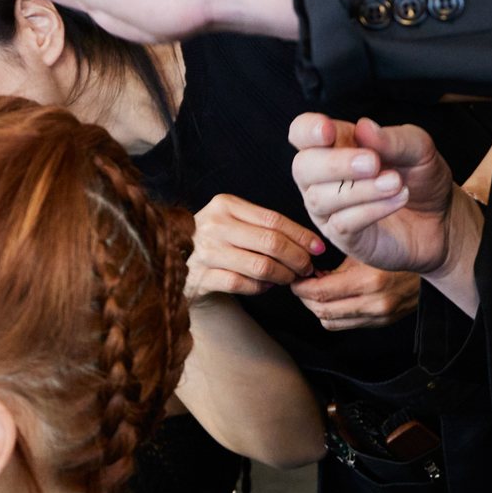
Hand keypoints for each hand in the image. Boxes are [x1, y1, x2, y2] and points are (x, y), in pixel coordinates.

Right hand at [188, 193, 323, 299]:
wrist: (172, 259)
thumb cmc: (215, 239)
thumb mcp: (233, 220)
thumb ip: (263, 226)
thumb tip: (309, 245)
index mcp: (225, 205)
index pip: (274, 220)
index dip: (301, 235)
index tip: (319, 248)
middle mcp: (214, 225)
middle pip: (271, 242)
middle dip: (297, 258)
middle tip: (307, 268)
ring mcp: (205, 252)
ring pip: (261, 266)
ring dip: (283, 275)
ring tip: (291, 278)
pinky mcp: (201, 278)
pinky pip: (243, 284)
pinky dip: (261, 287)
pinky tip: (267, 285)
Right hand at [289, 114, 464, 275]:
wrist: (441, 219)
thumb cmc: (421, 178)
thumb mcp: (418, 149)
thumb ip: (392, 139)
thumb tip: (364, 128)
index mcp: (335, 145)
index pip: (301, 133)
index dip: (307, 129)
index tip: (328, 131)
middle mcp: (323, 178)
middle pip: (302, 167)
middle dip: (335, 163)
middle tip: (373, 162)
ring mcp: (329, 209)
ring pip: (320, 198)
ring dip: (360, 189)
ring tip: (395, 182)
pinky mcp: (343, 237)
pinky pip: (342, 223)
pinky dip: (372, 209)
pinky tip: (398, 198)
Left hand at [292, 258, 422, 331]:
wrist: (432, 265)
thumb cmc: (395, 251)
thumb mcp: (365, 251)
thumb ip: (336, 266)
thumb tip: (309, 274)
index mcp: (370, 281)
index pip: (320, 293)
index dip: (300, 287)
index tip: (295, 277)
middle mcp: (375, 303)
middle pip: (322, 311)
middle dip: (304, 298)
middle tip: (300, 284)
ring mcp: (380, 316)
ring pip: (331, 322)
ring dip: (317, 309)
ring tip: (315, 292)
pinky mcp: (383, 323)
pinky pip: (346, 325)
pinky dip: (333, 314)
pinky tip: (333, 299)